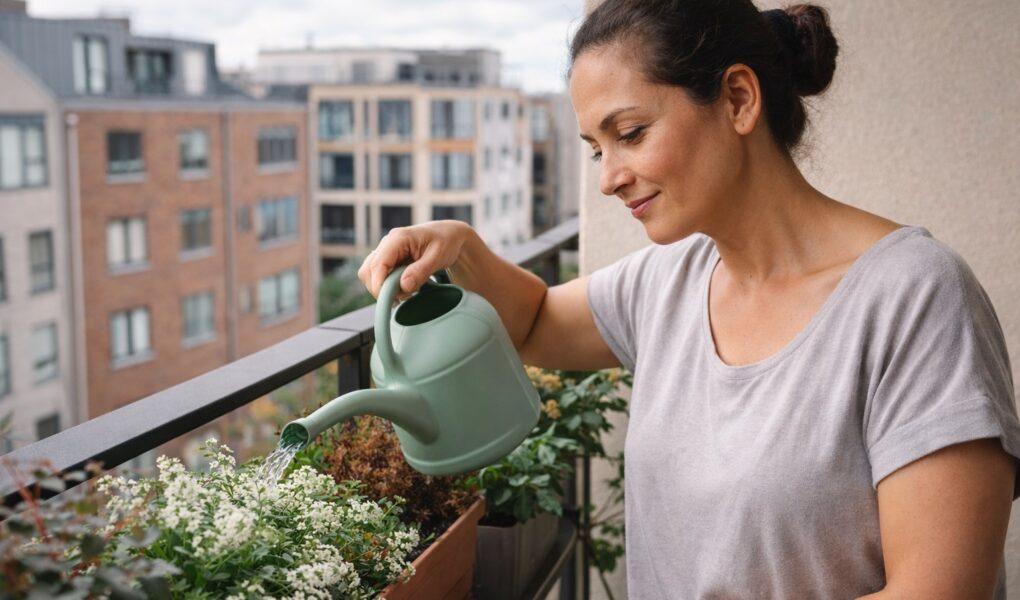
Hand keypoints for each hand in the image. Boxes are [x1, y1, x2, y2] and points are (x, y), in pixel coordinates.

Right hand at [357, 221, 471, 299]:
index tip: (390, 299)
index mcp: (399, 238)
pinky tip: (403, 288)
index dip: (379, 284)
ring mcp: (386, 251)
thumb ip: (421, 271)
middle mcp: (388, 243)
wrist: (449, 237)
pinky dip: (387, 286)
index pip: (378, 264)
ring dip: (383, 288)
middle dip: (380, 288)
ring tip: (405, 292)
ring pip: (370, 274)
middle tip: (400, 298)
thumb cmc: (446, 242)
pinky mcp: (388, 259)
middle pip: (368, 270)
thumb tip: (403, 286)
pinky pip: (379, 275)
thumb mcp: (438, 256)